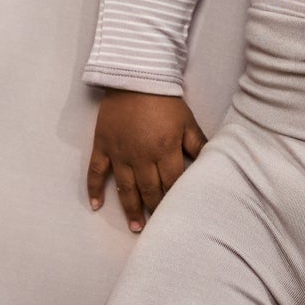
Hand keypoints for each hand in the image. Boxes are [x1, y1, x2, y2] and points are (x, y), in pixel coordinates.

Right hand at [87, 89, 205, 232]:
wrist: (135, 76)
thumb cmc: (165, 100)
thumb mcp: (188, 122)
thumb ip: (197, 145)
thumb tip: (210, 164)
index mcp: (165, 150)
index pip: (173, 183)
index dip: (177, 199)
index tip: (181, 214)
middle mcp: (141, 156)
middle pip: (150, 190)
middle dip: (155, 210)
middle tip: (159, 228)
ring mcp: (119, 153)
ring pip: (126, 188)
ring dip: (130, 209)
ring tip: (136, 228)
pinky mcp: (102, 146)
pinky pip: (96, 172)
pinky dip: (94, 190)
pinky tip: (96, 206)